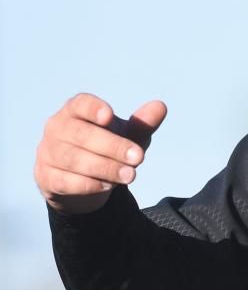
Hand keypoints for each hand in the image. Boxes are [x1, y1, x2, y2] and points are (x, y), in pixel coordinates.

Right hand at [35, 93, 167, 213]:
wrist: (86, 181)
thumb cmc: (108, 148)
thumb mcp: (128, 136)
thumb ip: (142, 124)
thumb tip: (161, 107)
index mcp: (75, 110)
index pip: (80, 104)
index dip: (93, 108)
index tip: (109, 116)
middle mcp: (57, 128)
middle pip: (81, 134)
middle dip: (112, 146)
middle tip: (139, 157)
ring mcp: (47, 152)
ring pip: (73, 159)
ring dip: (104, 168)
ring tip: (130, 175)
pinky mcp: (45, 176)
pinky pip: (65, 181)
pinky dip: (88, 184)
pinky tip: (108, 186)